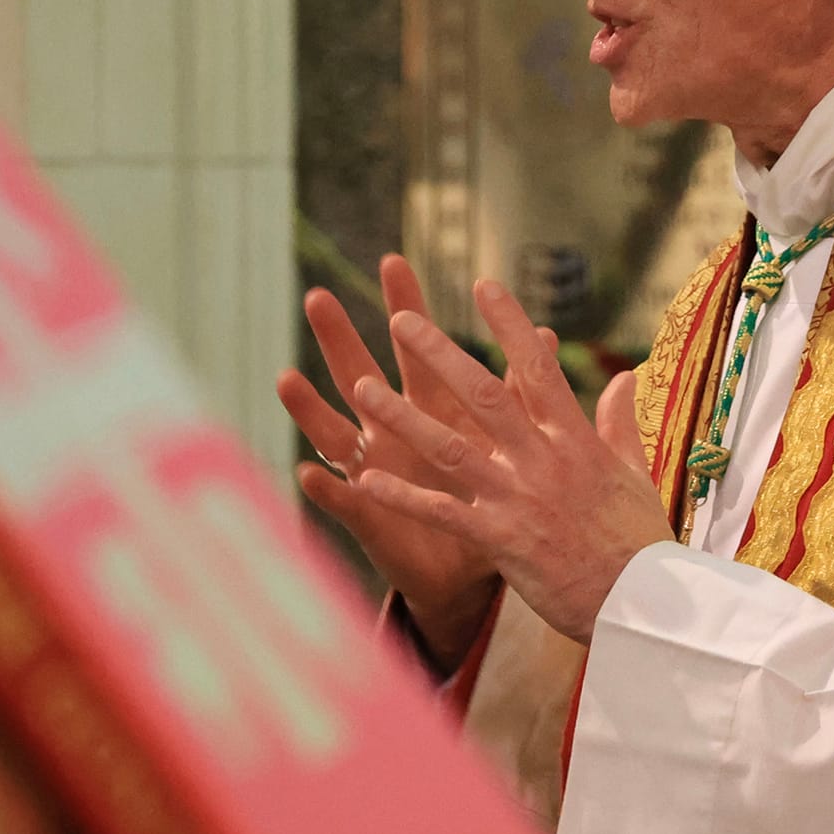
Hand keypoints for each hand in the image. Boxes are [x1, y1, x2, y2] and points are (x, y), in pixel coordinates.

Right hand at [277, 257, 502, 666]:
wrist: (479, 572)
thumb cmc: (494, 498)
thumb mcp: (514, 441)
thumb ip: (528, 391)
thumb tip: (546, 334)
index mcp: (433, 410)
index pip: (415, 347)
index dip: (405, 306)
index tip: (393, 260)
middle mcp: (395, 432)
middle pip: (361, 374)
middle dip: (340, 338)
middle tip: (317, 298)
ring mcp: (377, 471)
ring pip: (337, 432)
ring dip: (312, 407)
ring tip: (287, 378)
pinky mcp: (374, 518)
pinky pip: (347, 502)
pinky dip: (328, 488)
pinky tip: (308, 472)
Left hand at [348, 278, 670, 644]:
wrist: (643, 602)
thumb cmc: (640, 538)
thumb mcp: (633, 470)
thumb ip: (619, 420)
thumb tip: (625, 375)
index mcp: (575, 438)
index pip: (539, 367)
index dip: (510, 324)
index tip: (483, 285)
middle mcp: (542, 459)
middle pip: (484, 395)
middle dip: (440, 355)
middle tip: (400, 318)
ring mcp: (518, 499)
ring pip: (450, 448)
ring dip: (402, 417)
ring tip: (362, 386)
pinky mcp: (500, 540)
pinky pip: (442, 513)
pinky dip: (402, 497)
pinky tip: (363, 480)